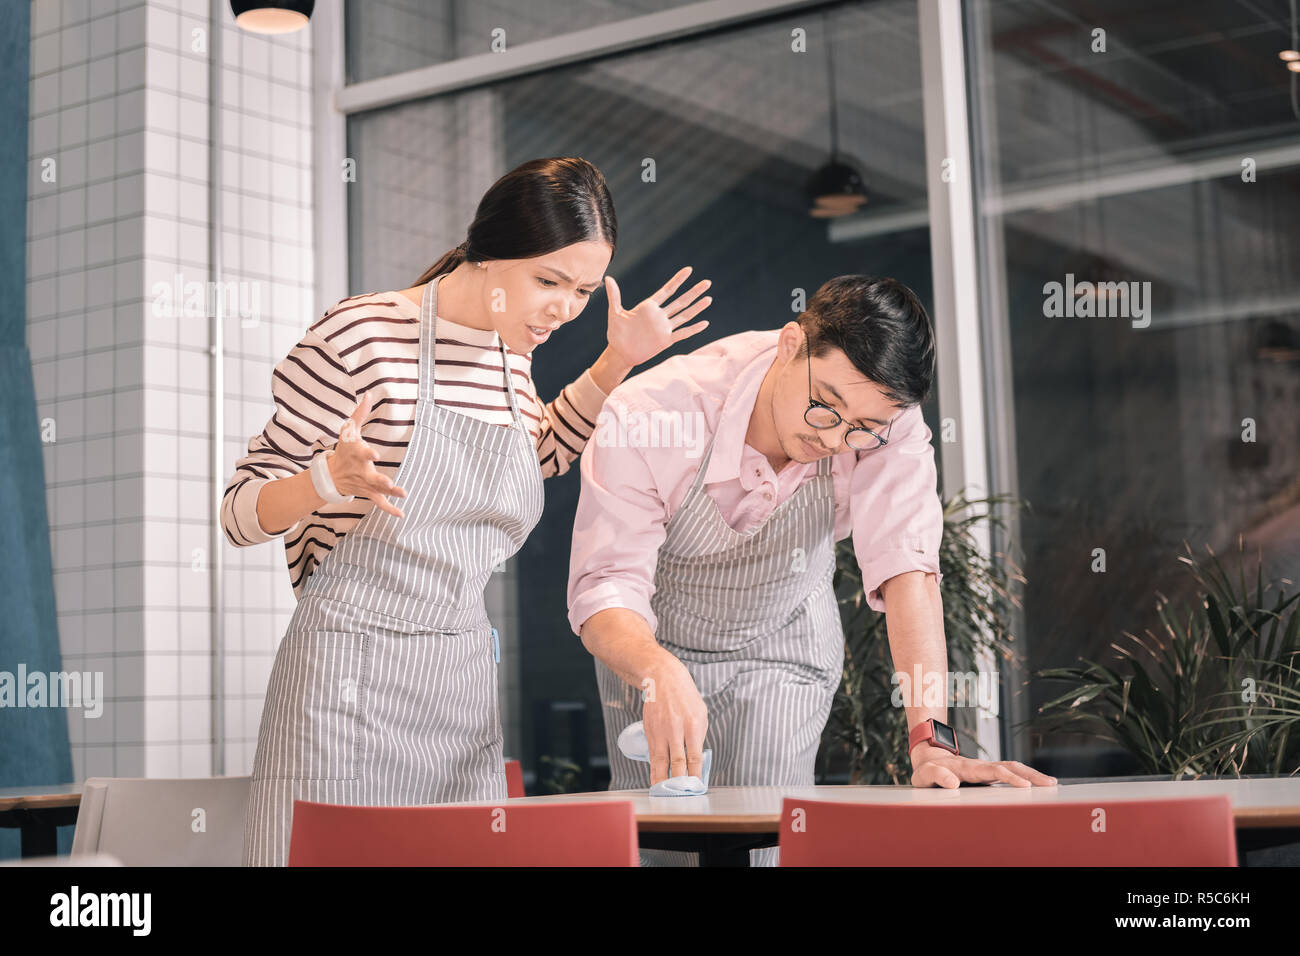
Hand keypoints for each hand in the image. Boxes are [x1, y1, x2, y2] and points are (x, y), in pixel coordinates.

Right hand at [328, 391, 407, 517]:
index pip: (361, 453)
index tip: (375, 454)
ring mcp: (365, 483)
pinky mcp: (369, 492)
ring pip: (378, 490)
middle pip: (371, 476)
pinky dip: (390, 509)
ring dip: (390, 493)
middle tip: (389, 483)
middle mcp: (361, 471)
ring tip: (404, 493)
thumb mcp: (348, 430)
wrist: (331, 475)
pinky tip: (402, 514)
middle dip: (380, 480)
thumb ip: (360, 413)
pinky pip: (380, 503)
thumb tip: (369, 393)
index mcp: (356, 454)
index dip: (368, 453)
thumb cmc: (343, 449)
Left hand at [604, 266, 711, 368]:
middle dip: (694, 292)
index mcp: (649, 307)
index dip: (678, 280)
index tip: (689, 270)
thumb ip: (614, 296)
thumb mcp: (614, 313)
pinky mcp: (666, 341)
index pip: (667, 290)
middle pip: (681, 301)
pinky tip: (704, 323)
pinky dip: (693, 329)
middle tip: (707, 282)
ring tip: (709, 299)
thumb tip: (608, 278)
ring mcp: (664, 328)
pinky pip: (683, 334)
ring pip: (684, 315)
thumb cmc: (616, 333)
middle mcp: (660, 316)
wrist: (620, 353)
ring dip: (697, 308)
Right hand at [641, 655, 708, 785]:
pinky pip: (652, 754)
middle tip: (682, 796)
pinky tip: (656, 779)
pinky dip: (654, 768)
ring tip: (664, 794)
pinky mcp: (650, 731)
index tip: (696, 787)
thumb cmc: (685, 696)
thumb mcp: (701, 713)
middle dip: (679, 781)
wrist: (663, 679)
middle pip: (677, 762)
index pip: (695, 757)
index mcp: (693, 725)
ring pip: (661, 761)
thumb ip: (699, 736)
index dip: (695, 774)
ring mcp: (661, 731)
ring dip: (662, 779)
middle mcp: (676, 730)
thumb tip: (696, 758)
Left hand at [909, 743, 1058, 788]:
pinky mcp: (989, 772)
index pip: (992, 771)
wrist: (929, 758)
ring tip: (1051, 784)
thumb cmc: (927, 771)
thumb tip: (952, 784)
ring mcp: (986, 768)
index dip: (1008, 777)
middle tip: (1050, 784)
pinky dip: (1025, 776)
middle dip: (1030, 775)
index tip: (1024, 786)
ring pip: (1013, 767)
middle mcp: (980, 766)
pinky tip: (1038, 783)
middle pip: (1010, 766)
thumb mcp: (925, 775)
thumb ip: (937, 777)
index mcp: (967, 768)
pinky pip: (1010, 771)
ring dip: (1032, 774)